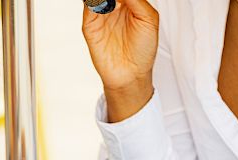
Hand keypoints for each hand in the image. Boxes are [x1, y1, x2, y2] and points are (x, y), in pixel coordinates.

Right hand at [83, 0, 158, 120]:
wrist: (131, 75)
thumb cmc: (143, 51)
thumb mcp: (148, 18)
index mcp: (129, 2)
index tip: (127, 0)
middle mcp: (114, 6)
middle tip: (119, 1)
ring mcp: (100, 15)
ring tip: (115, 4)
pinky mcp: (90, 25)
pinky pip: (88, 6)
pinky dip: (94, 1)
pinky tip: (109, 5)